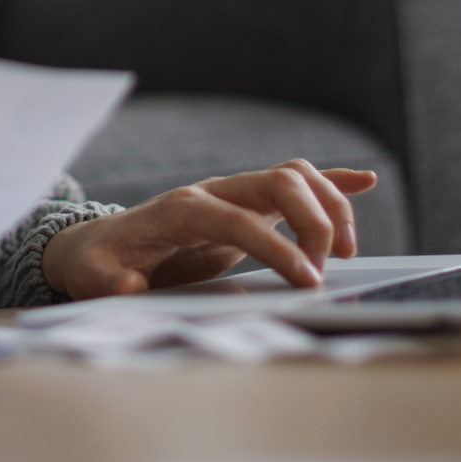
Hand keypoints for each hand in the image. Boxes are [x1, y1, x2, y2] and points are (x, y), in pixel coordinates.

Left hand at [41, 160, 377, 298]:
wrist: (99, 243)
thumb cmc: (100, 263)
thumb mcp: (93, 278)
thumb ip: (110, 283)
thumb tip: (134, 285)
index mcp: (181, 209)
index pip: (241, 220)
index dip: (277, 248)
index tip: (307, 281)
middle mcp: (214, 191)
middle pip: (279, 182)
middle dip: (314, 223)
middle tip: (324, 272)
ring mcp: (234, 194)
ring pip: (295, 176)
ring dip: (329, 205)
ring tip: (345, 252)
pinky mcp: (248, 205)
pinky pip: (297, 180)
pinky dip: (333, 180)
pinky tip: (366, 180)